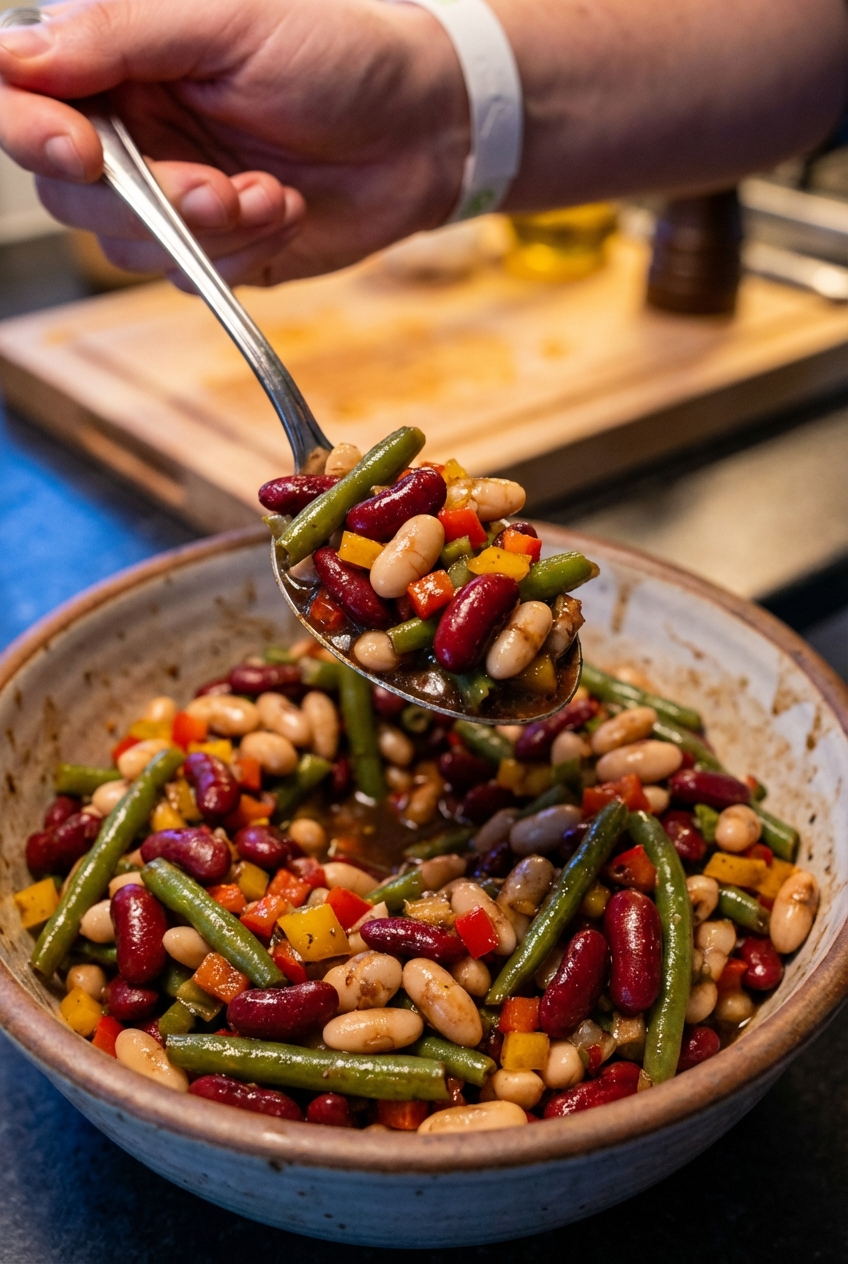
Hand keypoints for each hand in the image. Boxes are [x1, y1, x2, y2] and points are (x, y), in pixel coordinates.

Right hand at [0, 0, 468, 285]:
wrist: (418, 131)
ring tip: (273, 192)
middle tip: (218, 187)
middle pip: (66, 190)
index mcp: (117, 57)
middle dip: (146, 200)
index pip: (22, 95)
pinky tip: (284, 211)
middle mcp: (130, 129)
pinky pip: (187, 276)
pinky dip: (241, 254)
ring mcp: (167, 196)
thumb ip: (121, 32)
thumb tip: (19, 52)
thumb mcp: (229, 21)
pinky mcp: (210, 249)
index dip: (32, 130)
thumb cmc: (336, 54)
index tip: (79, 151)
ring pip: (126, 246)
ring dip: (207, 231)